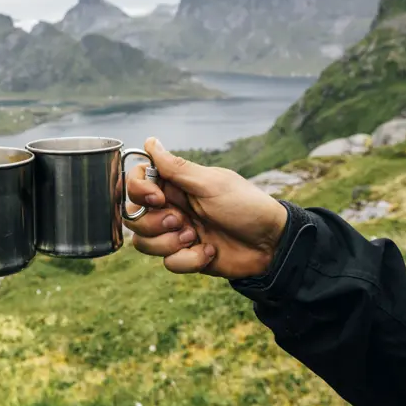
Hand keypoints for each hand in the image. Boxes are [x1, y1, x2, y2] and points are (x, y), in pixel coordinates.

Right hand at [123, 138, 287, 278]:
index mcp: (174, 185)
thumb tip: (149, 141)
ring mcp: (176, 233)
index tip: (157, 197)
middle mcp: (170, 207)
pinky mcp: (185, 256)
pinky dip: (190, 260)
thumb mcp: (210, 183)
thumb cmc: (245, 205)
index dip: (138, 191)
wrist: (271, 244)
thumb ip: (176, 167)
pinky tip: (210, 252)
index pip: (135, 183)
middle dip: (155, 223)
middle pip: (134, 217)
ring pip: (144, 243)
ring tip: (195, 237)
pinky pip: (168, 263)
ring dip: (169, 243)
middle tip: (181, 221)